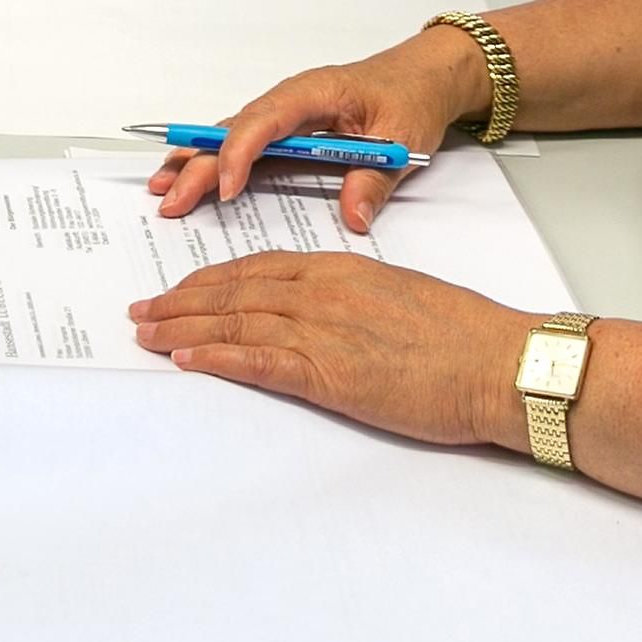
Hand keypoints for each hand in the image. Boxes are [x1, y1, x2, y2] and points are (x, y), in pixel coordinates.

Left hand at [126, 252, 537, 449]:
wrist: (499, 362)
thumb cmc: (465, 336)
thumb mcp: (400, 297)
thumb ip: (354, 300)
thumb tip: (328, 315)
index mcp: (341, 268)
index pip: (257, 268)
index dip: (211, 281)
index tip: (180, 291)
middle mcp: (323, 291)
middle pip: (234, 291)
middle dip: (182, 302)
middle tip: (142, 312)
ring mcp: (324, 330)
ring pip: (236, 323)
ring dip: (183, 330)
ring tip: (147, 336)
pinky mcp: (331, 373)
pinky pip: (259, 361)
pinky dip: (217, 358)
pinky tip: (186, 361)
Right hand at [154, 27, 484, 231]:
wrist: (423, 77)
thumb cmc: (411, 97)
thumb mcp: (403, 138)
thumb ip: (376, 178)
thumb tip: (354, 218)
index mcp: (313, 92)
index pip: (264, 120)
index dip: (239, 153)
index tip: (226, 190)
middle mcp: (289, 100)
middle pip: (234, 130)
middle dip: (199, 164)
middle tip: (170, 200)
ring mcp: (284, 115)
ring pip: (230, 135)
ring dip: (196, 160)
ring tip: (163, 189)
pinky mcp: (286, 130)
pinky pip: (244, 143)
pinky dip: (215, 161)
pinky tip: (190, 179)